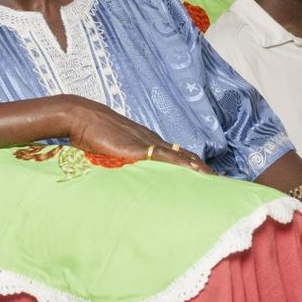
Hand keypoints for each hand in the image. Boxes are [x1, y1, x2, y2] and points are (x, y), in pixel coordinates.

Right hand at [63, 96, 211, 173]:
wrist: (81, 116)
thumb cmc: (91, 133)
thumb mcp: (110, 150)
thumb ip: (120, 160)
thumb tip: (123, 174)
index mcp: (148, 141)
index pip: (178, 155)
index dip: (194, 166)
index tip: (207, 179)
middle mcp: (153, 140)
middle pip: (187, 155)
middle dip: (203, 171)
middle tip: (220, 185)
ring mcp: (147, 142)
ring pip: (182, 156)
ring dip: (200, 170)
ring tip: (214, 183)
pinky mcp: (138, 147)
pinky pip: (166, 156)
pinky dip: (183, 165)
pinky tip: (195, 173)